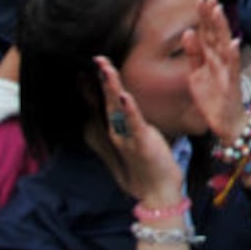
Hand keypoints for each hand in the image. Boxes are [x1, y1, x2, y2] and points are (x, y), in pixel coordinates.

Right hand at [95, 56, 184, 205]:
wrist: (157, 191)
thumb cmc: (150, 164)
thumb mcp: (139, 138)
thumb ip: (132, 123)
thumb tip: (130, 106)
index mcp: (117, 129)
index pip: (104, 102)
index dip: (97, 85)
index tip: (92, 65)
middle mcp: (117, 132)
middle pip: (106, 101)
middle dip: (102, 79)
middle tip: (97, 58)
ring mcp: (127, 137)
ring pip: (116, 108)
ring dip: (111, 87)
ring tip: (105, 68)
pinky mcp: (141, 142)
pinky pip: (134, 123)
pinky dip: (128, 108)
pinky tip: (123, 95)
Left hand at [182, 0, 246, 144]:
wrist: (226, 123)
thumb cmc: (213, 98)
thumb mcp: (196, 74)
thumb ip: (193, 54)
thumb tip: (188, 33)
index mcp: (210, 57)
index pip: (206, 31)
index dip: (204, 15)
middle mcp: (220, 60)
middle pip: (215, 33)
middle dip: (212, 15)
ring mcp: (227, 70)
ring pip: (224, 45)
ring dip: (222, 28)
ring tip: (219, 12)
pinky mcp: (231, 83)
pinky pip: (232, 68)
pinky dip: (232, 55)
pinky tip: (232, 42)